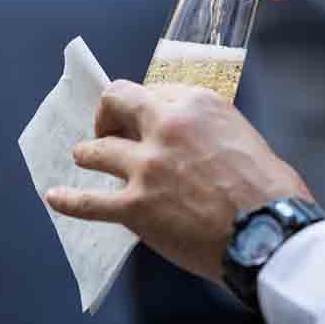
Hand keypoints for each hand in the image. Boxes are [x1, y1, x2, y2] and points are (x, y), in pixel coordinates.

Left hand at [45, 80, 311, 285]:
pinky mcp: (135, 206)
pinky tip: (55, 197)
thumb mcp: (242, 135)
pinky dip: (68, 201)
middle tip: (107, 129)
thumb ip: (207, 130)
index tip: (142, 120)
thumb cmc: (269, 189)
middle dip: (106, 114)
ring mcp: (147, 166)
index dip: (144, 107)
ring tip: (84, 159)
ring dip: (87, 154)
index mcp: (196, 104)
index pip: (153, 92)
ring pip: (95, 151)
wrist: (267, 232)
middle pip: (116, 102)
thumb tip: (191, 142)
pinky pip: (89, 202)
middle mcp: (166, 126)